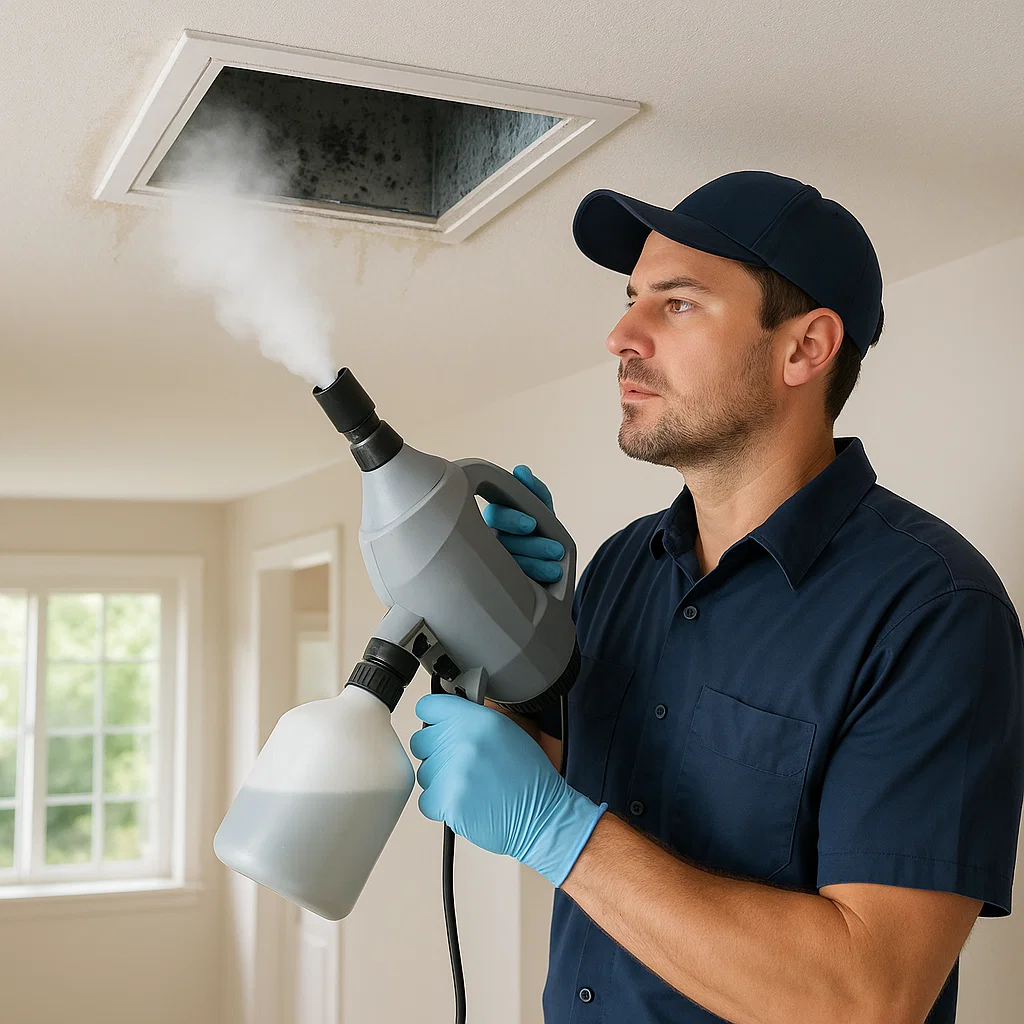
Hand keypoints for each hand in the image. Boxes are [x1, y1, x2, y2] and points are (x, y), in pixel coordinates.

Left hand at [410, 693, 605, 886]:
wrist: (541, 816)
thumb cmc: (528, 778)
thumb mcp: (507, 732)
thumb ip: (473, 720)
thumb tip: (447, 718)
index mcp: (478, 720)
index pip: (429, 706)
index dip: (434, 717)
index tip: (438, 724)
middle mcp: (463, 741)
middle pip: (421, 741)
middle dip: (436, 752)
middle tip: (459, 762)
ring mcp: (452, 772)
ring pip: (424, 772)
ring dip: (440, 780)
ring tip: (470, 785)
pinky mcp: (447, 801)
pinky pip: (426, 800)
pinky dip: (440, 805)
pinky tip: (465, 802)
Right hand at [482, 465, 564, 582]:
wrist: (552, 563)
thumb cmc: (542, 530)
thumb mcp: (543, 510)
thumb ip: (535, 491)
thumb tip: (521, 471)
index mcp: (498, 518)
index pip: (497, 514)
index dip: (512, 519)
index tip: (532, 524)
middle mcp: (491, 538)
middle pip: (503, 542)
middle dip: (530, 545)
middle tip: (555, 550)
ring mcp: (494, 561)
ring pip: (509, 561)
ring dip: (536, 562)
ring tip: (557, 568)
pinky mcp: (502, 580)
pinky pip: (514, 579)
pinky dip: (535, 576)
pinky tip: (551, 575)